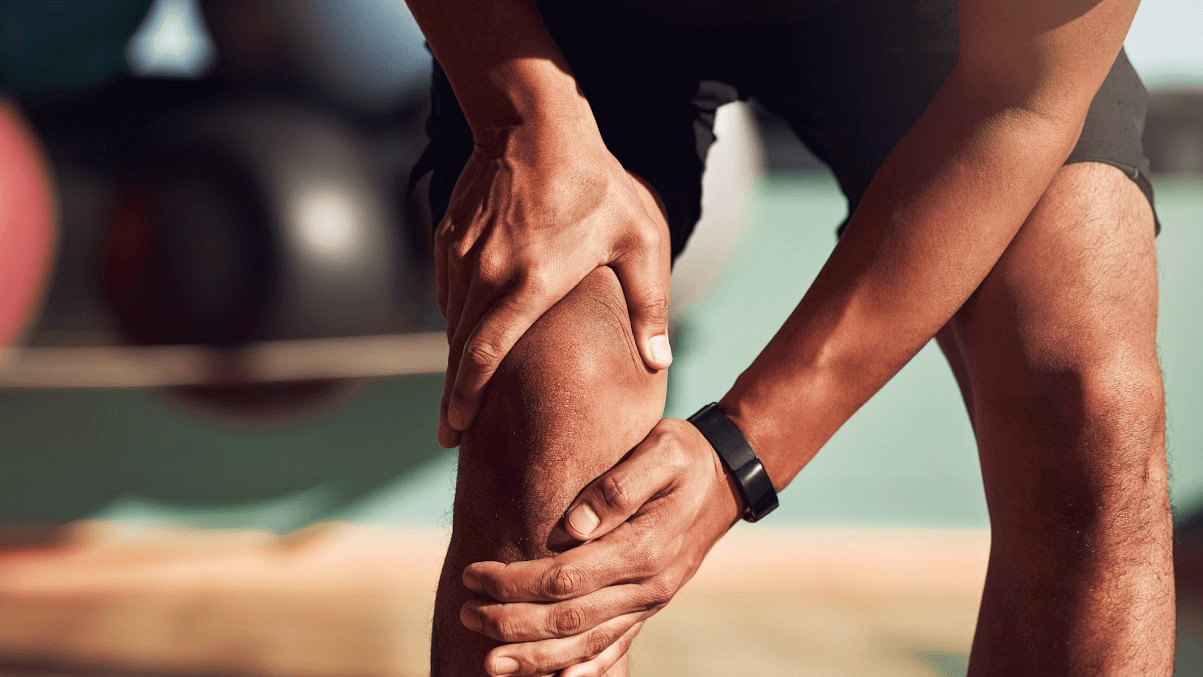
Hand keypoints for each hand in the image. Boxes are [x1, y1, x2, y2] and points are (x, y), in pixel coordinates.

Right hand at [435, 123, 671, 446]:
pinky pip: (448, 293)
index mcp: (529, 283)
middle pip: (457, 351)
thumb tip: (660, 360)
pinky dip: (456, 321)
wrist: (535, 122)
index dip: (465, 399)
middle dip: (451, 398)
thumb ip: (649, 304)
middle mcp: (485, 275)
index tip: (454, 430)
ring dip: (454, 361)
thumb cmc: (596, 182)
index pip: (483, 355)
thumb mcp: (639, 240)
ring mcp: (461, 257)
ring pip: (450, 323)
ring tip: (461, 395)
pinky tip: (467, 336)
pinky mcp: (448, 240)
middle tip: (449, 435)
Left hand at [458, 418, 743, 675]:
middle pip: (568, 620)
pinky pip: (615, 647)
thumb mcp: (662, 450)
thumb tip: (573, 524)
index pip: (564, 578)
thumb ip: (620, 485)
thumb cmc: (687, 456)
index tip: (474, 573)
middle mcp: (647, 585)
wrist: (729, 478)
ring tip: (491, 664)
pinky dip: (586, 670)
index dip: (514, 583)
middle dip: (512, 624)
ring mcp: (650, 601)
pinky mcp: (648, 606)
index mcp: (644, 548)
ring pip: (587, 645)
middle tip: (467, 615)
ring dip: (537, 658)